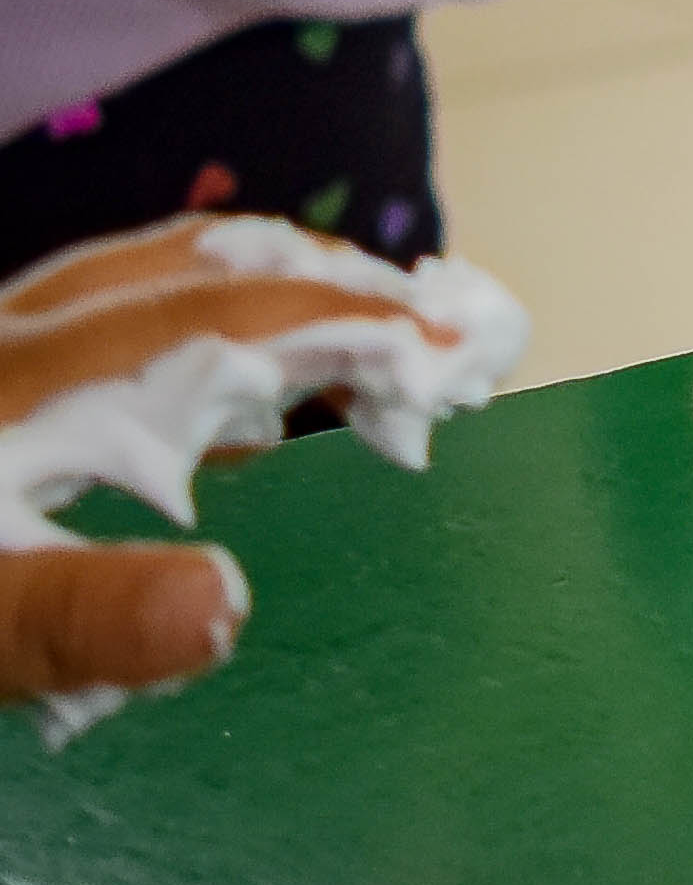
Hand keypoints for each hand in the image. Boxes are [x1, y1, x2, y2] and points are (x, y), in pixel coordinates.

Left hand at [0, 221, 472, 719]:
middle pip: (203, 268)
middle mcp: (23, 334)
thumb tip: (232, 605)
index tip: (457, 347)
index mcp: (39, 377)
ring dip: (263, 292)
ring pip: (153, 277)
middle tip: (426, 330)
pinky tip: (203, 398)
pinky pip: (109, 313)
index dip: (352, 322)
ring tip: (343, 338)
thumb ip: (86, 615)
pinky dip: (194, 325)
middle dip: (329, 286)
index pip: (228, 318)